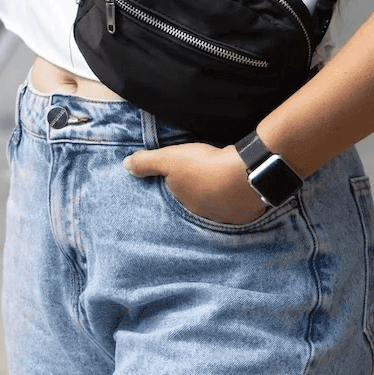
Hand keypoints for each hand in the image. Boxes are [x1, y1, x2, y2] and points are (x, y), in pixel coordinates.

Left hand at [124, 141, 267, 224]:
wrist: (244, 175)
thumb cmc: (203, 167)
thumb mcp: (169, 159)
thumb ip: (147, 163)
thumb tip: (125, 166)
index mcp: (186, 203)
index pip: (180, 193)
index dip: (182, 181)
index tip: (186, 170)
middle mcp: (206, 215)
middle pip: (201, 199)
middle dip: (201, 188)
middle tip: (205, 172)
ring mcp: (228, 215)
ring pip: (221, 203)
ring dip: (221, 192)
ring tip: (223, 177)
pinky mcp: (248, 212)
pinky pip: (240, 204)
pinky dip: (239, 195)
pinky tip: (240, 183)